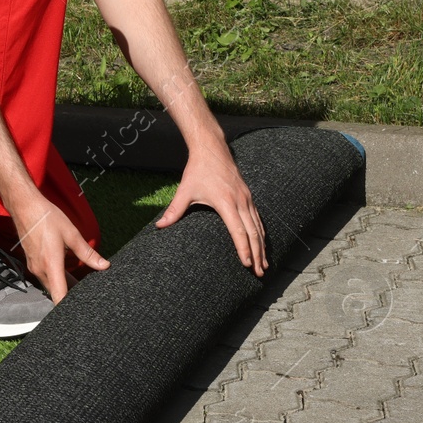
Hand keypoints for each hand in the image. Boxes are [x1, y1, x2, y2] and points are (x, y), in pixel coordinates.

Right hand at [12, 200, 109, 303]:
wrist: (25, 206)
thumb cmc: (47, 218)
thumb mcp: (72, 234)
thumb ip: (88, 253)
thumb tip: (104, 266)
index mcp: (51, 265)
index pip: (58, 296)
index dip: (67, 308)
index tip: (78, 314)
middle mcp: (40, 269)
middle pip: (56, 292)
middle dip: (70, 296)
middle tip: (86, 296)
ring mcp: (34, 266)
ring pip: (51, 284)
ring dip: (63, 286)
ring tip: (80, 285)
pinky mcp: (32, 261)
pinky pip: (46, 276)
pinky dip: (56, 277)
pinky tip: (66, 272)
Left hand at [156, 142, 266, 275]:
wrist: (212, 149)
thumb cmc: (197, 170)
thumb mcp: (185, 190)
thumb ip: (174, 210)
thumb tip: (159, 226)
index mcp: (226, 203)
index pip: (238, 231)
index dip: (243, 249)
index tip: (246, 264)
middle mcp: (241, 201)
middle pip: (253, 233)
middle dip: (257, 254)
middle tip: (259, 273)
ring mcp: (247, 199)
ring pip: (258, 227)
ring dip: (262, 246)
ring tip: (263, 264)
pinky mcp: (249, 196)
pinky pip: (258, 219)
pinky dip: (261, 233)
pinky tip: (262, 244)